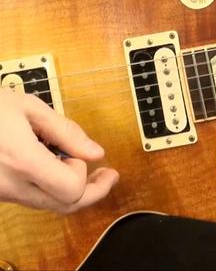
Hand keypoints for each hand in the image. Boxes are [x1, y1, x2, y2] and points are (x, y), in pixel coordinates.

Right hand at [0, 89, 118, 212]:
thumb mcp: (27, 107)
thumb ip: (65, 131)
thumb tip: (96, 153)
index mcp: (21, 160)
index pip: (71, 190)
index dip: (84, 174)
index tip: (78, 153)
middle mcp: (10, 184)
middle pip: (64, 206)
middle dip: (92, 191)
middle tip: (108, 175)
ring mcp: (0, 193)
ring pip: (48, 205)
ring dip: (71, 189)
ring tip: (80, 163)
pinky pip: (30, 198)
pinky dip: (49, 186)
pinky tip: (52, 164)